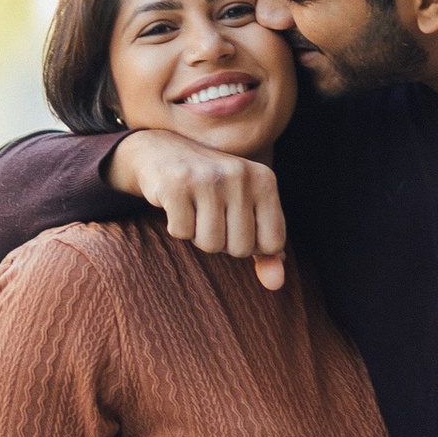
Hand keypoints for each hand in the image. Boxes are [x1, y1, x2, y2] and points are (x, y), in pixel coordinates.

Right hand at [108, 128, 286, 287]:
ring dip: (197, 236)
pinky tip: (176, 205)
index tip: (236, 226)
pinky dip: (176, 227)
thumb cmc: (211, 191)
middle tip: (210, 216)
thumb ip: (264, 250)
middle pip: (241, 248)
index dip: (251, 246)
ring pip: (211, 244)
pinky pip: (181, 233)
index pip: (273, 244)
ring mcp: (208, 178)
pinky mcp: (176, 184)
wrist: (162, 152)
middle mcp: (240, 174)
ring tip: (194, 210)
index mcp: (264, 180)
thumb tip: (276, 284)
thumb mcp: (244, 213)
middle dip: (222, 243)